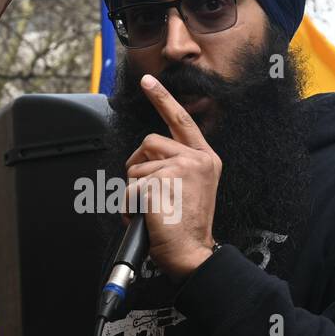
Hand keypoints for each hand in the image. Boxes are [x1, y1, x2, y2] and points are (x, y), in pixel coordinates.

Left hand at [124, 74, 220, 280]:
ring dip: (134, 191)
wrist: (192, 253)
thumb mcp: (193, 188)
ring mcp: (180, 169)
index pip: (181, 121)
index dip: (162, 99)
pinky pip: (129, 190)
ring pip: (136, 168)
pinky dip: (129, 207)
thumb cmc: (187, 226)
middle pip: (148, 143)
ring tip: (152, 211)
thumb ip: (178, 165)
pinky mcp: (162, 183)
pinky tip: (147, 218)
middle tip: (147, 194)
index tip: (148, 81)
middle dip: (138, 167)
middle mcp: (196, 159)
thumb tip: (147, 159)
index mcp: (205, 158)